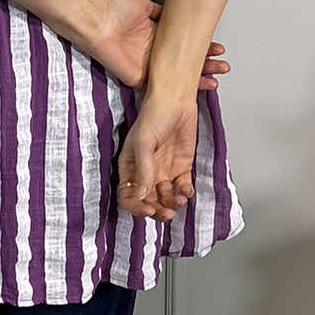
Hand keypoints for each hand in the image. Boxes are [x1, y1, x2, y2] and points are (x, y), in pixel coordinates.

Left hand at [80, 0, 229, 94]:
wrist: (97, 19)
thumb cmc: (114, 10)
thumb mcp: (146, 5)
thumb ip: (161, 11)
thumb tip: (175, 10)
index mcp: (155, 40)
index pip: (183, 48)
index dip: (201, 49)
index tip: (218, 48)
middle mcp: (152, 56)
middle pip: (184, 65)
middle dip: (206, 66)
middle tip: (224, 67)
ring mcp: (147, 69)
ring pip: (177, 78)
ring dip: (198, 78)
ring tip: (217, 77)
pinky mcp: (138, 79)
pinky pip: (162, 87)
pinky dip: (179, 87)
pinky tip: (195, 86)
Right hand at [116, 97, 198, 219]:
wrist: (176, 100)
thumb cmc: (154, 115)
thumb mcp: (144, 143)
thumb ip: (143, 170)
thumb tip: (140, 195)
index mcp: (130, 167)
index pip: (128, 195)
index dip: (137, 206)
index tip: (149, 209)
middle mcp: (146, 171)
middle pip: (148, 200)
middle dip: (157, 210)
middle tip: (167, 213)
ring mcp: (164, 170)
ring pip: (165, 197)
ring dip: (172, 204)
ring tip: (179, 201)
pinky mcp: (181, 166)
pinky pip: (182, 187)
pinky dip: (185, 193)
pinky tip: (186, 190)